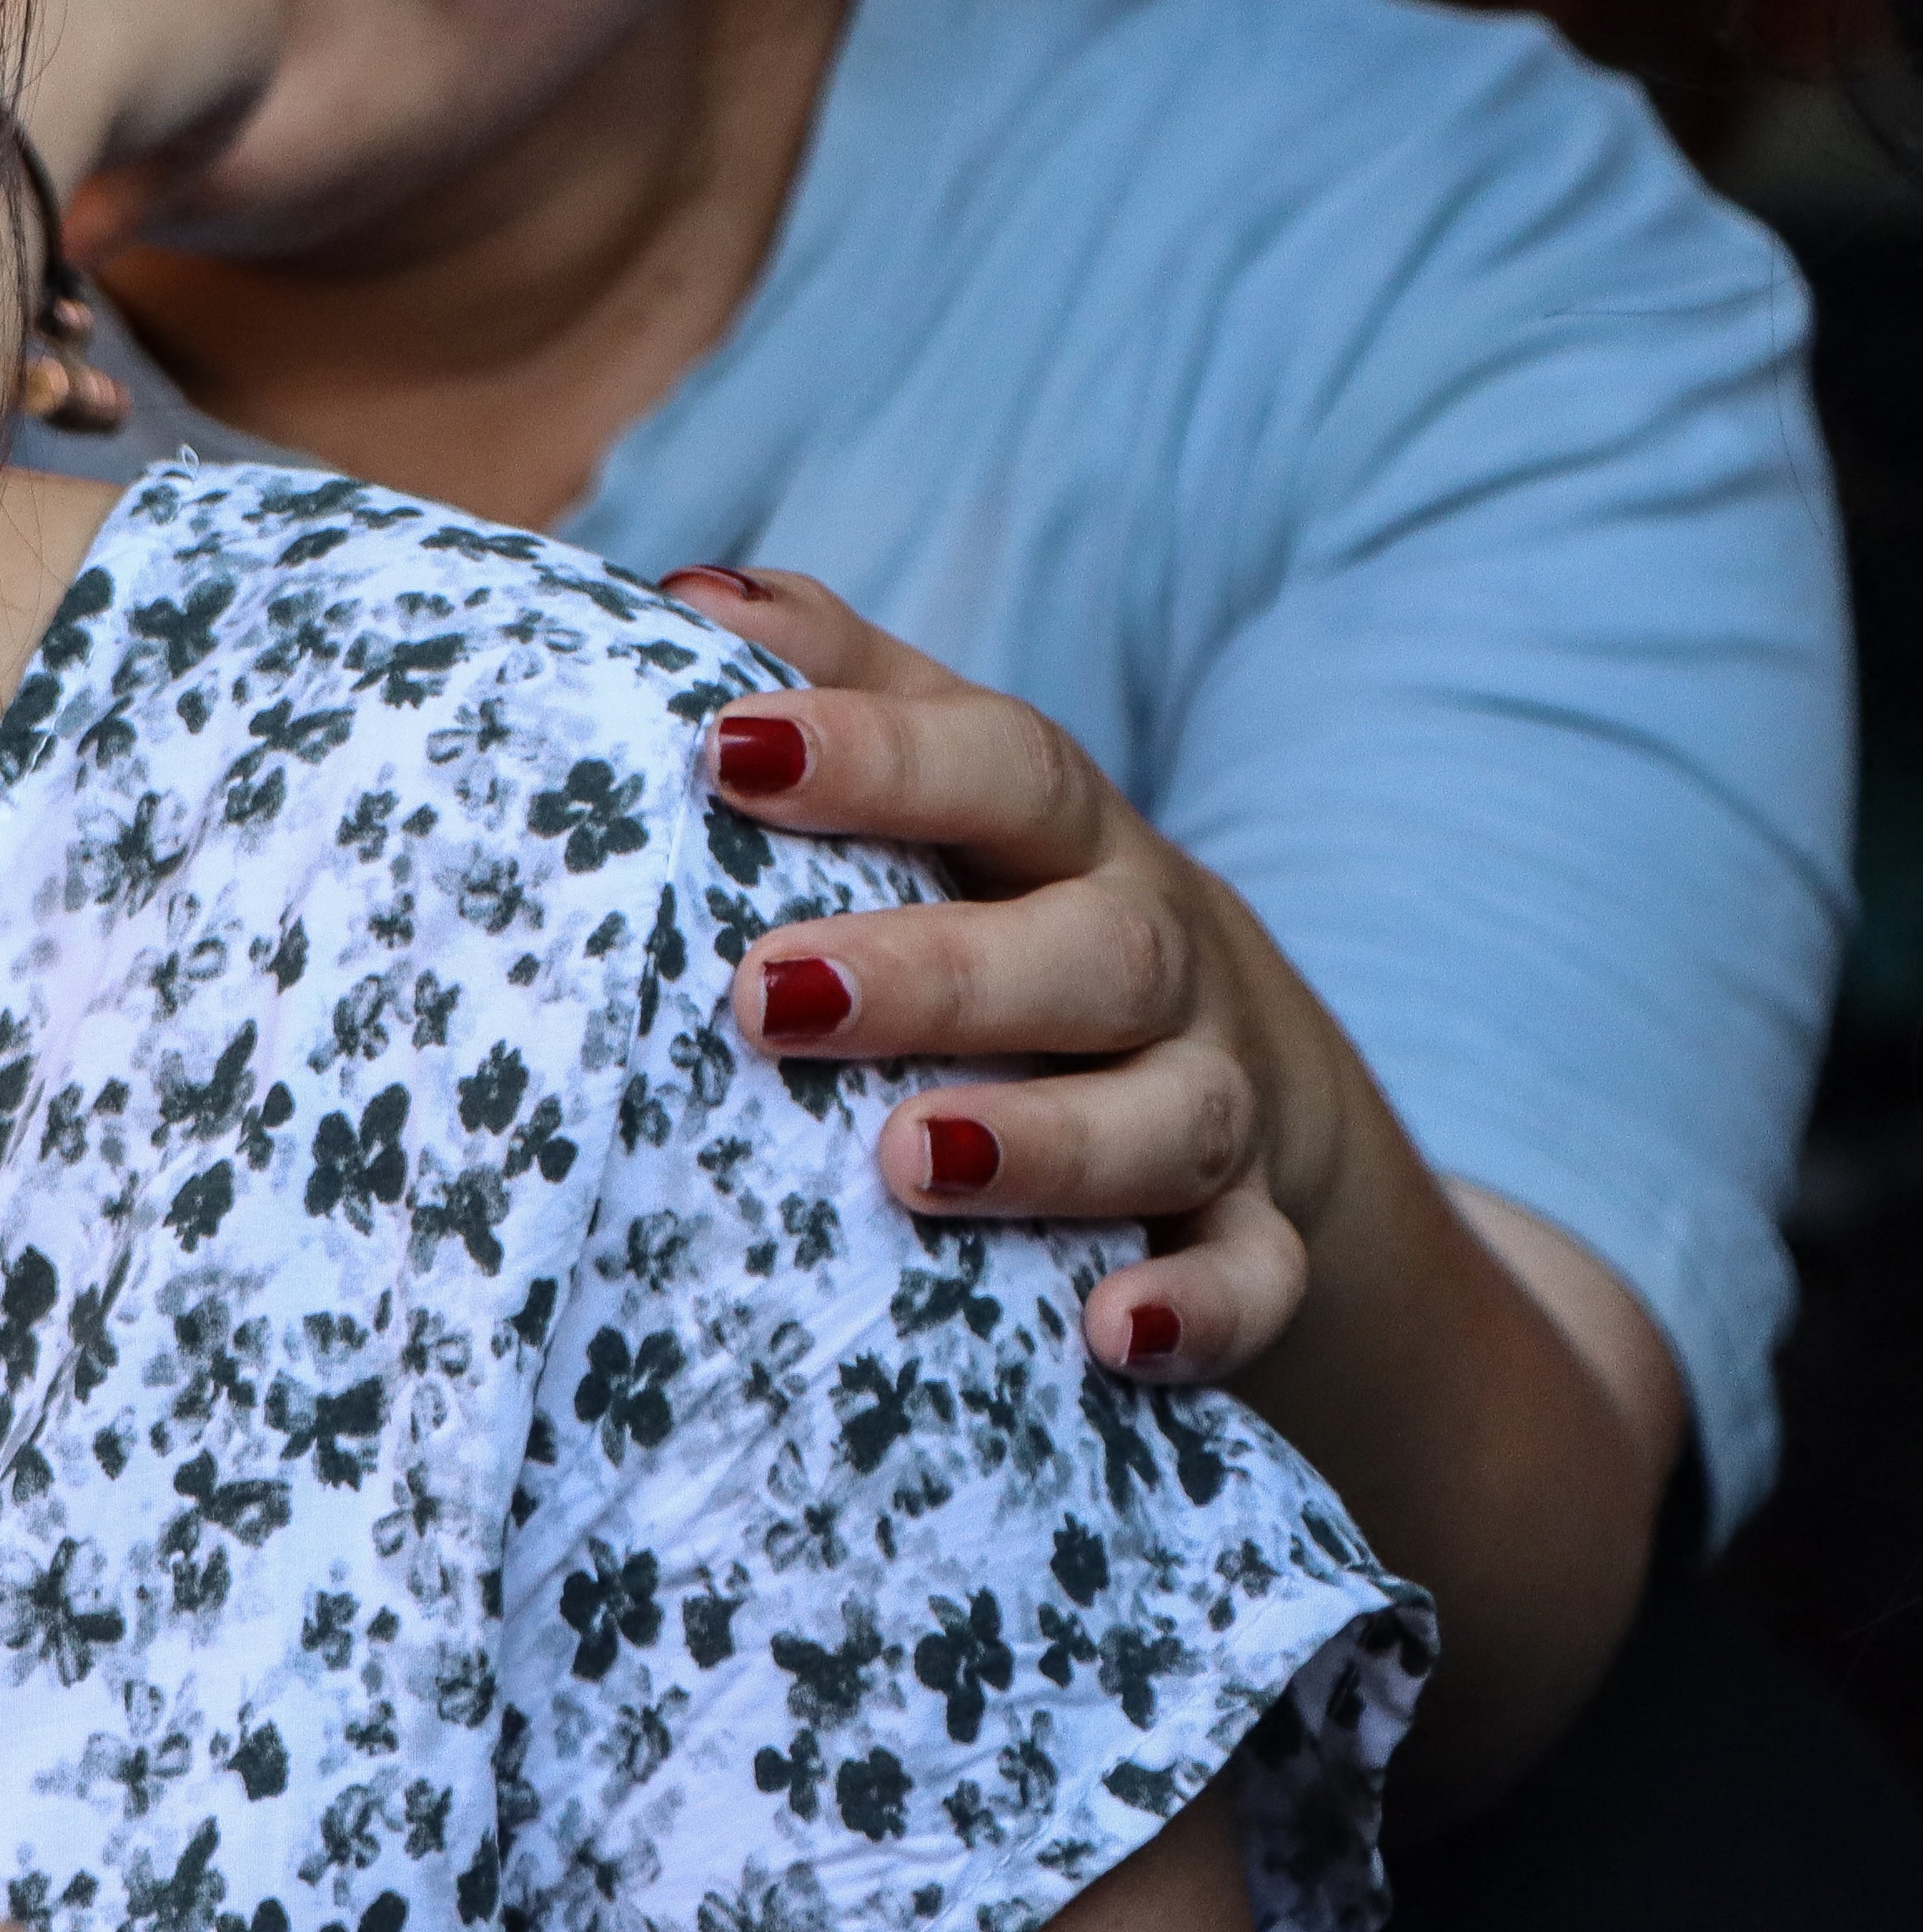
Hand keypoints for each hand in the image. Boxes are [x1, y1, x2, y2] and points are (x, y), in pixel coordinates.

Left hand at [666, 566, 1685, 1822]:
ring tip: (911, 1162)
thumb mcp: (951, 786)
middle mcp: (1152, 954)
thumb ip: (834, 680)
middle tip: (767, 995)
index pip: (994, 764)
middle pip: (1088, 946)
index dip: (872, 753)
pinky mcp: (1260, 1238)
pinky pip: (1256, 1281)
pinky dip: (1198, 1309)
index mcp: (1059, 833)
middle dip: (933, 971)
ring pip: (1171, 1116)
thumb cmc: (1011, 899)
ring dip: (1051, 1143)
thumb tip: (670, 594)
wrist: (1245, 1068)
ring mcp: (1217, 1101)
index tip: (720, 751)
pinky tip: (1108, 1338)